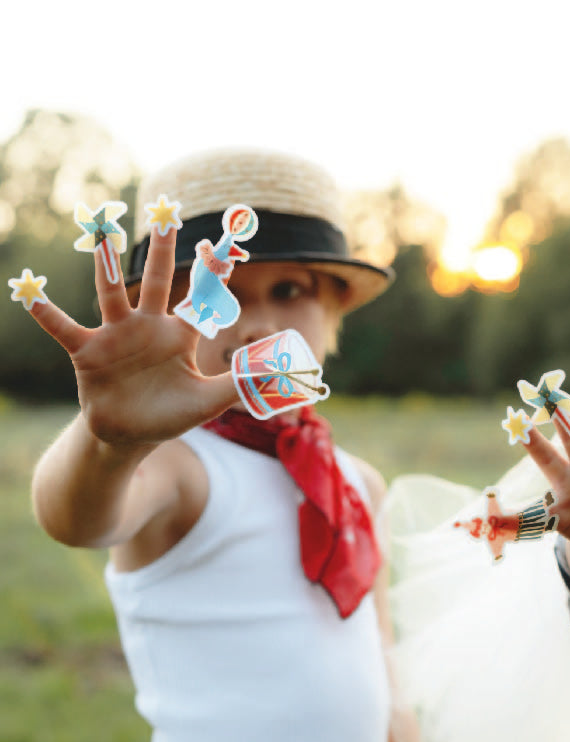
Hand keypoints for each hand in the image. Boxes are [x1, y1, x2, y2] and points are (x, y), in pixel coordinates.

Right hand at [27, 229, 237, 447]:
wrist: (130, 435)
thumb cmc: (170, 414)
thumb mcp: (207, 401)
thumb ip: (238, 382)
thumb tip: (275, 368)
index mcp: (179, 336)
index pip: (200, 299)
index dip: (213, 274)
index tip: (228, 244)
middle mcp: (148, 326)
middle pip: (157, 280)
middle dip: (163, 248)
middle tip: (167, 212)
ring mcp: (116, 336)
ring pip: (110, 292)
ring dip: (105, 262)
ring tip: (102, 229)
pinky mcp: (87, 352)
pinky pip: (63, 327)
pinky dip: (45, 312)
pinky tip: (28, 290)